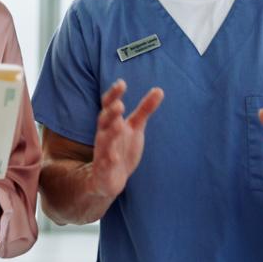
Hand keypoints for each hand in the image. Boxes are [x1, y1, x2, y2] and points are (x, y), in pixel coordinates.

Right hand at [87, 79, 163, 198]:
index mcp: (111, 123)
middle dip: (111, 113)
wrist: (110, 178)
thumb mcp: (135, 127)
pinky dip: (109, 160)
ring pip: (105, 141)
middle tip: (120, 104)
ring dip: (110, 133)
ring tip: (118, 124)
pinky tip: (115, 158)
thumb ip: (145, 109)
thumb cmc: (122, 147)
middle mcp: (104, 135)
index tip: (121, 83)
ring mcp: (103, 152)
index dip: (113, 94)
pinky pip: (105, 164)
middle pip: (104, 120)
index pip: (109, 105)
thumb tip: (159, 89)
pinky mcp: (104, 169)